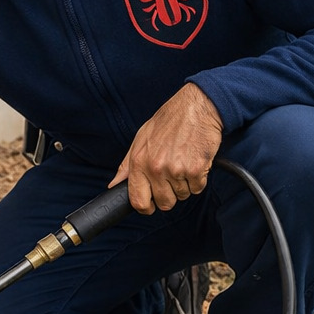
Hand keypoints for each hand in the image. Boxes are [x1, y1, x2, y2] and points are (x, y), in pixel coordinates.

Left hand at [110, 82, 223, 214]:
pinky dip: (199, 179)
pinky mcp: (196, 170)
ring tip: (184, 162)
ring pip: (182, 196)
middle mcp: (156, 168)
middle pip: (164, 203)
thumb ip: (127, 164)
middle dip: (170, 194)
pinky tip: (195, 161)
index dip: (146, 207)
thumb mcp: (141, 138)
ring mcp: (176, 170)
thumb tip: (114, 184)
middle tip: (173, 177)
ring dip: (185, 184)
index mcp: (139, 162)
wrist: (197, 107)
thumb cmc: (170, 120)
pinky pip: (198, 188)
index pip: (138, 201)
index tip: (151, 204)